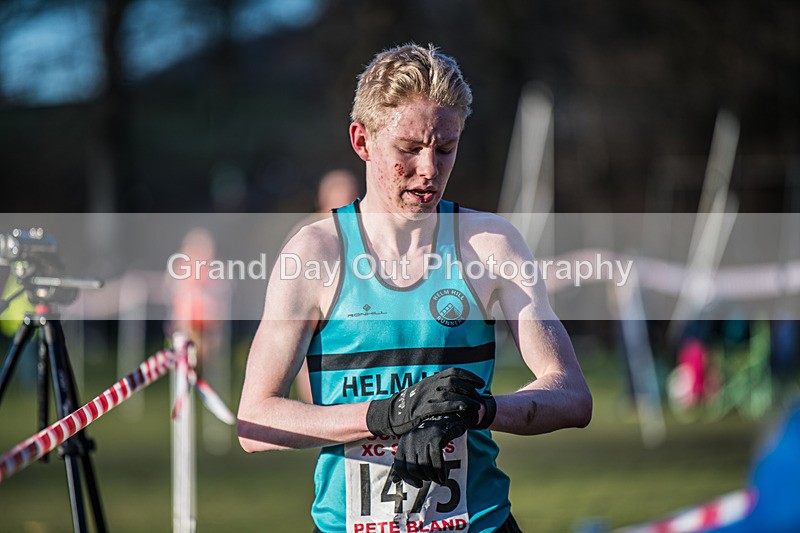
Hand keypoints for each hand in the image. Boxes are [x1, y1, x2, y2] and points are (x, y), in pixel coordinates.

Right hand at [366, 367, 484, 436]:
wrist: (391, 412)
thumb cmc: (410, 403)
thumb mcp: (424, 389)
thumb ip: (438, 387)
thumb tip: (456, 389)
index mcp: (431, 379)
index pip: (454, 372)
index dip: (469, 376)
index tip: (480, 383)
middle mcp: (429, 385)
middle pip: (455, 382)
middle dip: (471, 390)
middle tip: (480, 398)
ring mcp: (425, 397)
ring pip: (451, 394)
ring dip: (467, 400)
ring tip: (478, 407)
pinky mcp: (422, 409)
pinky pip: (441, 406)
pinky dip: (454, 407)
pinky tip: (463, 410)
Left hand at [390, 413, 467, 487]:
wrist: (448, 417)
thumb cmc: (431, 436)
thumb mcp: (415, 446)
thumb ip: (405, 462)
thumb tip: (394, 481)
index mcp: (404, 442)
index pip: (399, 465)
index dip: (407, 478)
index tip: (418, 484)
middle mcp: (411, 439)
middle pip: (412, 467)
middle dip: (422, 477)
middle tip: (430, 479)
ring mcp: (423, 437)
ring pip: (424, 465)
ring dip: (432, 476)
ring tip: (438, 479)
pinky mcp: (436, 437)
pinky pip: (436, 460)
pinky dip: (440, 471)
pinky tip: (443, 477)